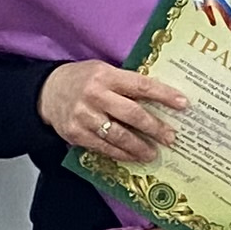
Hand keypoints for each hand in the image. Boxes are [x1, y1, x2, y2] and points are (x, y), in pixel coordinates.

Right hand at [41, 60, 190, 171]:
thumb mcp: (104, 72)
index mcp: (106, 75)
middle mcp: (95, 94)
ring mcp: (84, 116)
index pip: (140, 85)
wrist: (48, 92)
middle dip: (154, 128)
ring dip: (139, 147)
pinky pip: (103, 147)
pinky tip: (133, 157)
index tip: (183, 104)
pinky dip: (121, 154)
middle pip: (131, 114)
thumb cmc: (84, 80)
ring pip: (118, 135)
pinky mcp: (75, 134)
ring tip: (153, 153)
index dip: (164, 95)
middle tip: (171, 138)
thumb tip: (161, 101)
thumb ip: (127, 84)